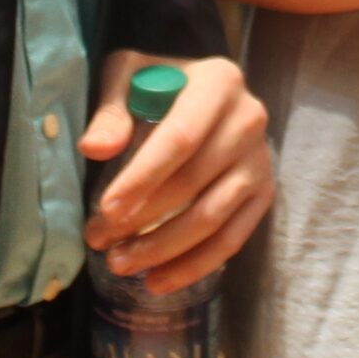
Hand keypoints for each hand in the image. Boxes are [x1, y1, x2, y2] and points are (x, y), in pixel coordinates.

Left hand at [79, 51, 273, 295]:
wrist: (196, 87)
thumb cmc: (156, 82)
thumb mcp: (128, 77)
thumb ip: (112, 111)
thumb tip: (95, 148)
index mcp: (220, 83)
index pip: (180, 139)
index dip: (143, 179)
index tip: (105, 211)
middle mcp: (250, 120)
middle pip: (195, 183)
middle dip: (144, 220)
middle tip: (100, 241)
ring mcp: (260, 160)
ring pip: (213, 218)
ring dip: (164, 249)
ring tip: (121, 264)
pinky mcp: (263, 192)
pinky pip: (232, 238)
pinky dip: (195, 265)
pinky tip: (158, 280)